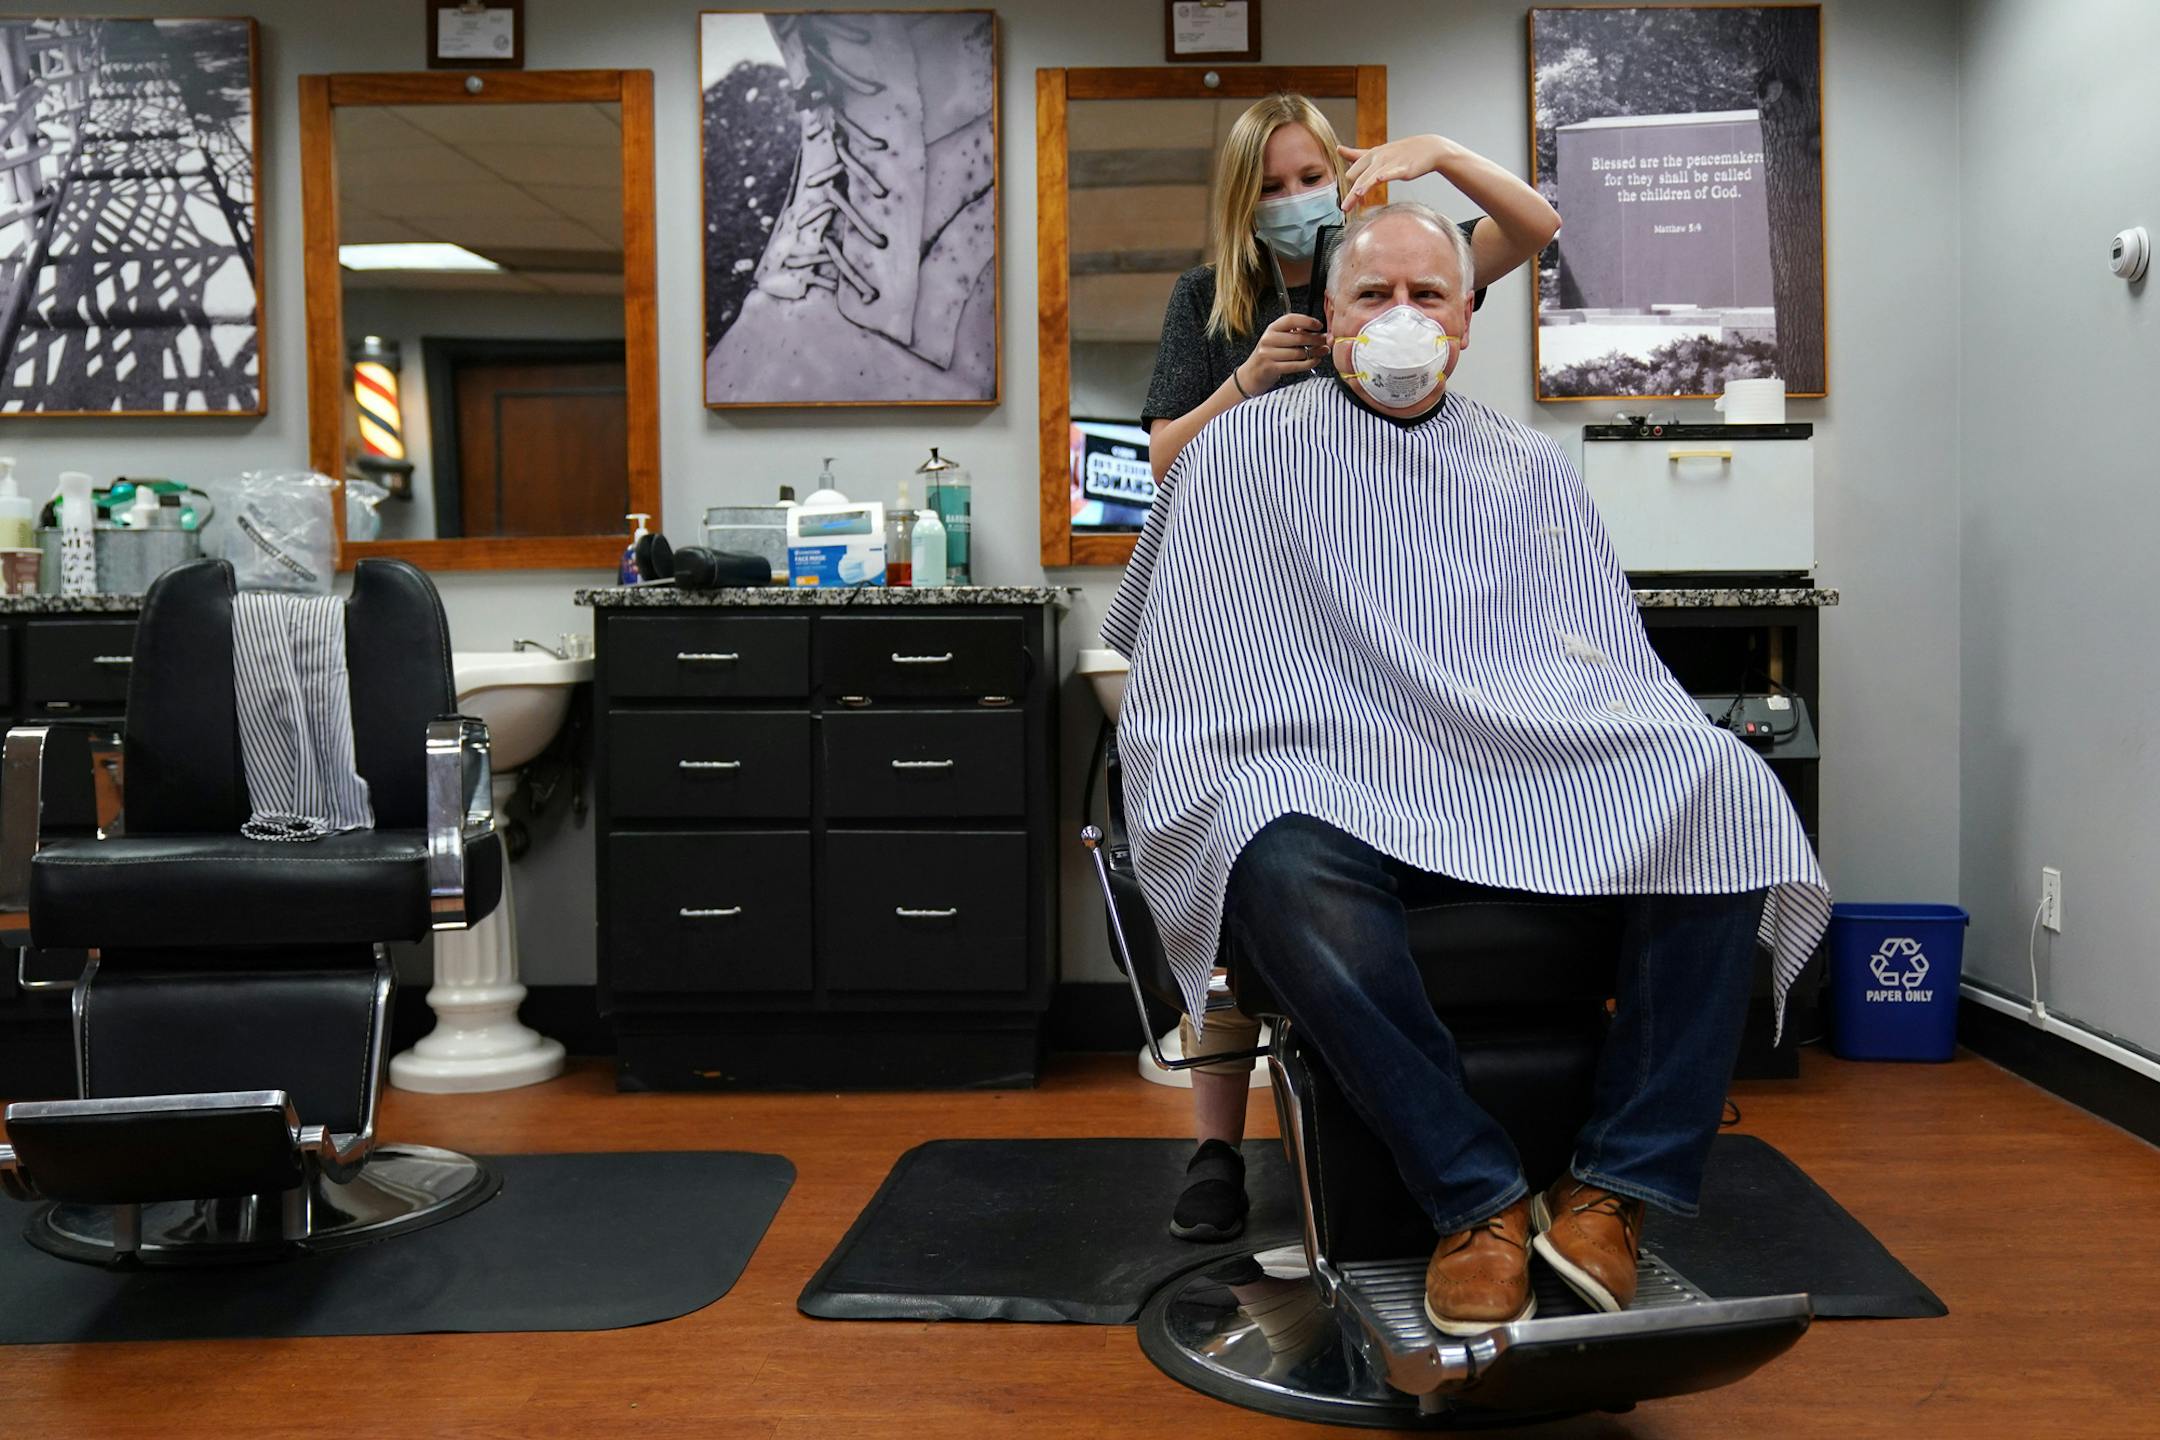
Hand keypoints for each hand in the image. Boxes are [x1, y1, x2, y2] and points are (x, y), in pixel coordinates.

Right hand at [1236, 312, 1326, 395]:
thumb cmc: (1270, 355)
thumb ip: (1296, 334)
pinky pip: (1295, 365)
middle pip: (1298, 337)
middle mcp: (1269, 339)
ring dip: (1314, 353)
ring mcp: (1268, 354)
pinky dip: (1308, 363)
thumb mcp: (1278, 339)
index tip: (1319, 326)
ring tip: (1322, 352)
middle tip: (1325, 341)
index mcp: (1272, 328)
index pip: (1291, 319)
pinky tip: (1315, 361)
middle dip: (1316, 340)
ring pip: (1298, 353)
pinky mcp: (1271, 368)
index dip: (1307, 321)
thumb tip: (1321, 334)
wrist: (1252, 374)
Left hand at [1337, 134, 1455, 210]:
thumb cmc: (1401, 152)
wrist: (1428, 148)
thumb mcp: (1377, 151)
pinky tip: (1378, 179)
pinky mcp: (1403, 168)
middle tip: (1345, 209)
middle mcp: (1377, 158)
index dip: (1349, 188)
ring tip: (1354, 198)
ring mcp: (1390, 163)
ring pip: (1371, 177)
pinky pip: (1391, 172)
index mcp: (1370, 155)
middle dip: (1351, 194)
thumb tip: (1338, 149)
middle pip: (1358, 177)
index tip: (1350, 203)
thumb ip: (1356, 154)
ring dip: (1362, 187)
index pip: (1352, 173)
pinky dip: (1384, 175)